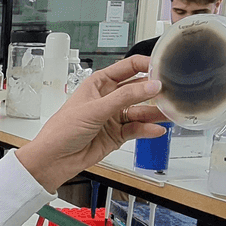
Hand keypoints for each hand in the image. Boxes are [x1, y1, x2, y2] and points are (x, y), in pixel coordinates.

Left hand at [16, 55, 167, 192]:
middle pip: (137, 90)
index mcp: (99, 83)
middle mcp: (108, 98)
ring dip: (154, 112)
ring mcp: (113, 117)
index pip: (127, 68)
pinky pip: (137, 129)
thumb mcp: (95, 109)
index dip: (145, 65)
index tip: (163, 67)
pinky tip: (156, 129)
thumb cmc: (62, 129)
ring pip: (140, 111)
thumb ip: (125, 97)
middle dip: (154, 90)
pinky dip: (147, 130)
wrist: (54, 159)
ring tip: (169, 112)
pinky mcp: (117, 135)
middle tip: (171, 91)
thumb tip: (150, 85)